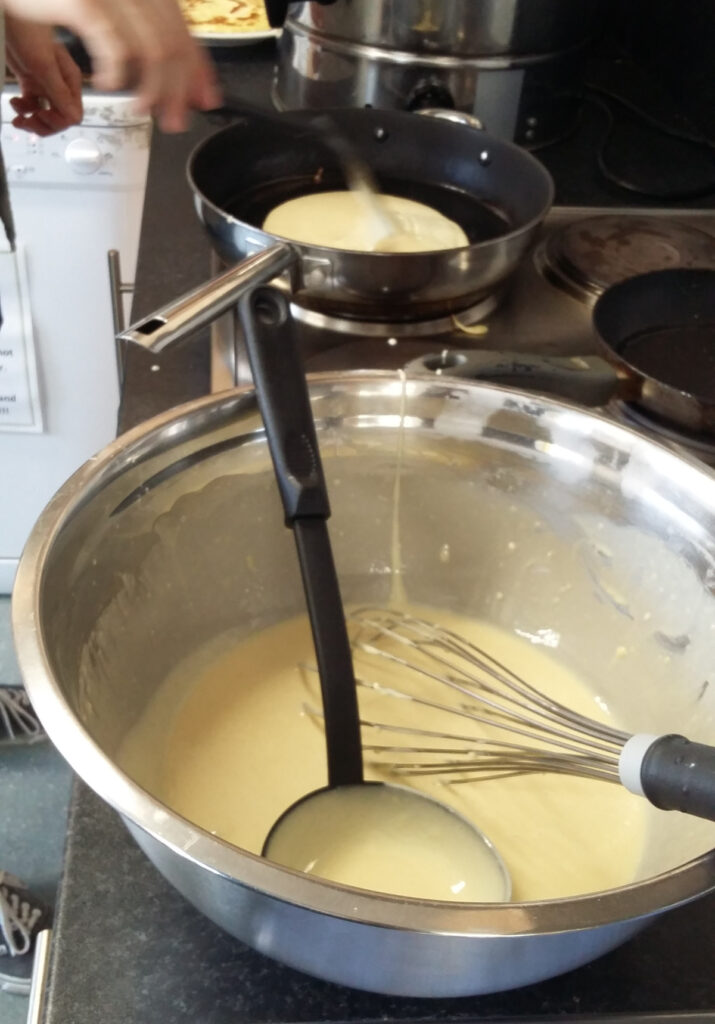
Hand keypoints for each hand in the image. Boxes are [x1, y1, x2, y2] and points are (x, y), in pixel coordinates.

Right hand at [1, 0, 222, 132]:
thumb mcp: (89, 11)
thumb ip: (130, 35)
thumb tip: (159, 70)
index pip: (179, 26)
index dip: (197, 68)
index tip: (205, 97)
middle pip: (172, 42)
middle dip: (179, 90)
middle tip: (175, 119)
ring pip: (153, 49)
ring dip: (154, 89)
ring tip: (144, 110)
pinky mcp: (83, 0)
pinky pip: (115, 45)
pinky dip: (118, 73)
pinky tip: (109, 86)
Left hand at [5, 16, 82, 134]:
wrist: (10, 14)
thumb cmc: (27, 29)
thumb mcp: (43, 65)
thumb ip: (59, 93)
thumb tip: (73, 119)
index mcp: (70, 80)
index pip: (73, 114)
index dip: (58, 122)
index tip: (42, 119)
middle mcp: (60, 84)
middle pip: (59, 117)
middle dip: (43, 124)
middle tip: (28, 122)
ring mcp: (45, 82)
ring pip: (44, 113)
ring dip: (31, 119)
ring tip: (19, 116)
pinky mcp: (31, 80)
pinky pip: (31, 104)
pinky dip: (22, 108)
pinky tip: (15, 102)